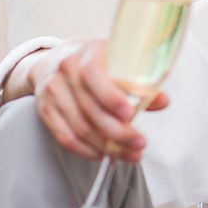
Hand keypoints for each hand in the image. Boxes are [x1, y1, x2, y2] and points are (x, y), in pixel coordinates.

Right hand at [31, 39, 169, 161]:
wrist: (56, 59)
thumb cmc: (98, 63)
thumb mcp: (120, 62)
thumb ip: (141, 82)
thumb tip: (162, 101)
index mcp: (88, 52)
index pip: (93, 74)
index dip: (111, 97)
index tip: (130, 114)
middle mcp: (66, 70)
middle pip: (89, 107)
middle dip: (117, 131)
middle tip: (139, 144)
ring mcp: (53, 90)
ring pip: (79, 126)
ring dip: (106, 146)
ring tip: (130, 154)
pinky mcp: (45, 109)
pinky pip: (64, 136)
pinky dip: (85, 150)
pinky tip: (104, 155)